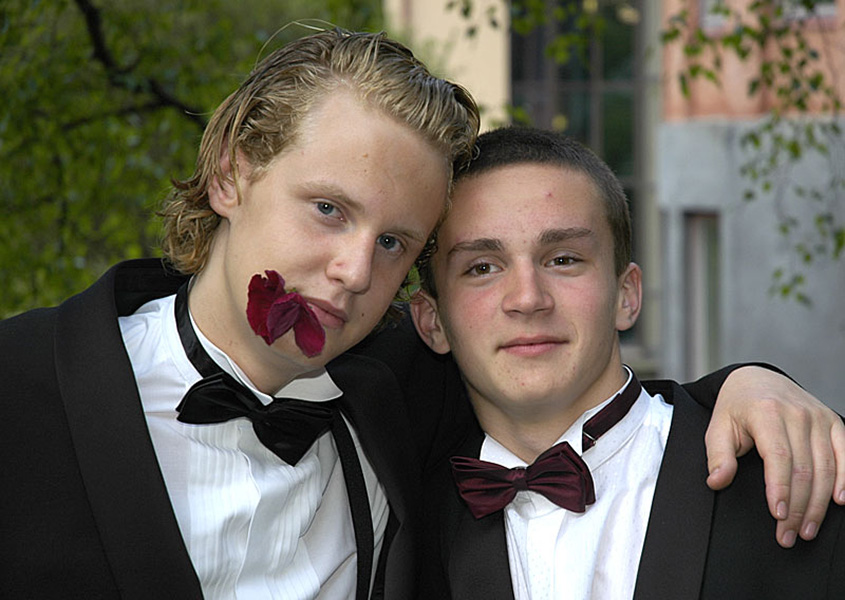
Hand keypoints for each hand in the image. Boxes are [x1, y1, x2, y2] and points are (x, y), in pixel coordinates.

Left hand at [705, 366, 844, 547]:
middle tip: (789, 534)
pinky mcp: (833, 422)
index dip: (780, 490)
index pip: (779, 458)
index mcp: (766, 412)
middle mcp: (797, 414)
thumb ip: (717, 455)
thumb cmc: (736, 407)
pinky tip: (839, 502)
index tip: (778, 515)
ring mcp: (818, 417)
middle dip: (798, 507)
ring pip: (826, 468)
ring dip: (819, 504)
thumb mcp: (717, 426)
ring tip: (807, 529)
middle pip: (804, 469)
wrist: (757, 379)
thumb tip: (716, 481)